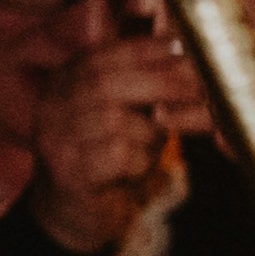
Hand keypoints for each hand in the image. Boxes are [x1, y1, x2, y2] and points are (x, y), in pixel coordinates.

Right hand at [26, 34, 201, 253]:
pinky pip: (117, 156)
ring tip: (158, 142)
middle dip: (162, 83)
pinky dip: (140, 160)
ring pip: (115, 121)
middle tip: (201, 89)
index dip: (149, 49)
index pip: (105, 53)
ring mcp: (54, 138)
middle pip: (108, 83)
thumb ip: (146, 77)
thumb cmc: (112, 151)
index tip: (188, 50)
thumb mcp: (128, 107)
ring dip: (150, 132)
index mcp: (66, 79)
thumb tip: (187, 45)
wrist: (75, 210)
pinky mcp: (67, 172)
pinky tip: (138, 168)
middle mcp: (52, 104)